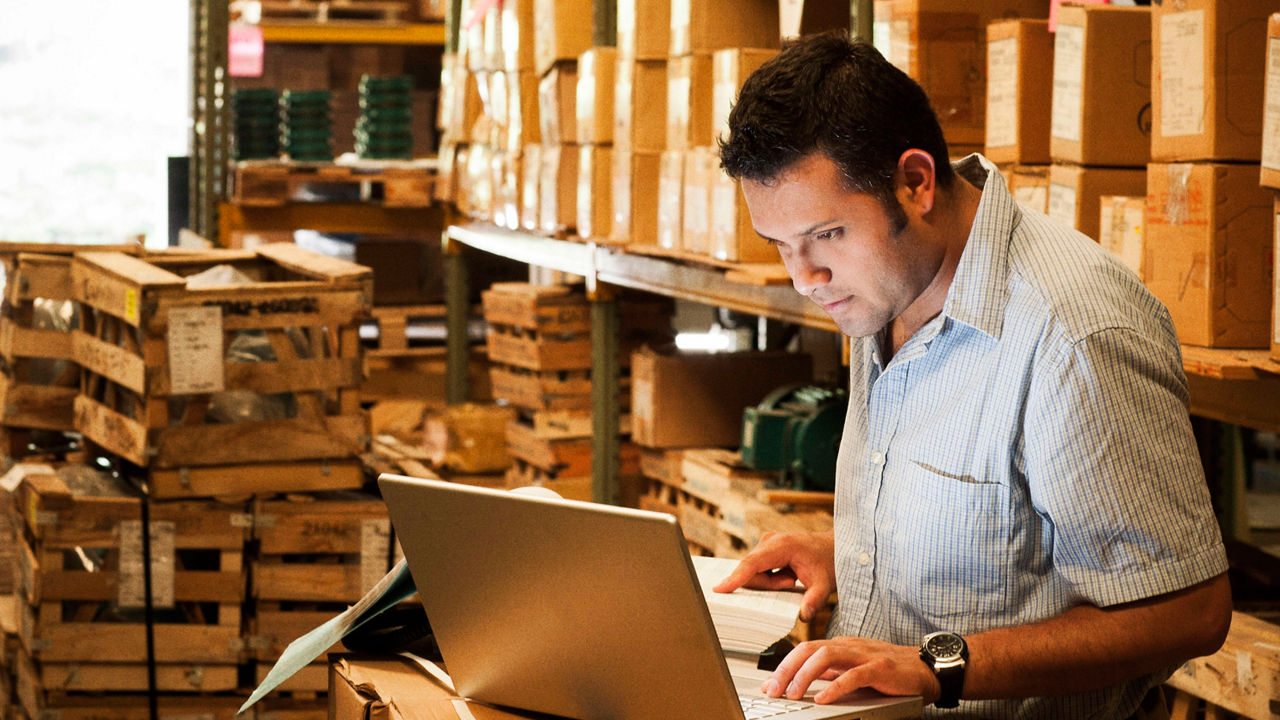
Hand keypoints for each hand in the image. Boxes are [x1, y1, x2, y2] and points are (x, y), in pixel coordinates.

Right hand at [712, 531, 834, 621]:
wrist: (835, 549)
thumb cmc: (829, 563)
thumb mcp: (825, 585)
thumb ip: (814, 601)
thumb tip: (803, 616)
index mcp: (782, 546)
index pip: (752, 564)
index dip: (735, 578)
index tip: (719, 589)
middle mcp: (769, 541)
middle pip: (751, 571)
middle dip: (768, 585)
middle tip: (792, 583)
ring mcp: (766, 544)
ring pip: (754, 572)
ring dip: (770, 583)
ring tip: (792, 579)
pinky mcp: (765, 550)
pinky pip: (758, 570)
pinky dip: (770, 579)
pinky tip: (788, 578)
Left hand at [762, 636, 940, 705]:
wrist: (928, 667)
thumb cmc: (892, 671)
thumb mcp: (855, 670)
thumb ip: (832, 673)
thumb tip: (806, 682)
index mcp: (841, 646)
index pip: (804, 650)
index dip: (783, 666)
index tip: (769, 685)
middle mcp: (849, 646)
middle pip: (808, 649)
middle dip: (786, 669)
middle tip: (773, 690)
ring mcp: (865, 655)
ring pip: (826, 656)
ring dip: (805, 675)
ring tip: (793, 693)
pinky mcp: (880, 668)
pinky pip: (853, 675)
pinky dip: (836, 686)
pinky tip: (823, 698)